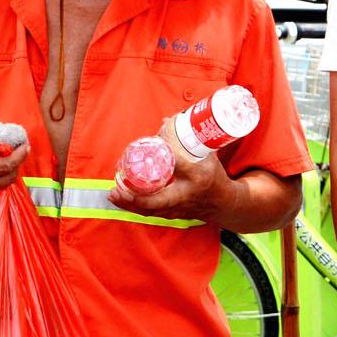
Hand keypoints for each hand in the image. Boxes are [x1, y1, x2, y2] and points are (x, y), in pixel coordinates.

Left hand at [106, 115, 241, 223]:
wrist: (223, 203)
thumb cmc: (213, 176)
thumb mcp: (206, 155)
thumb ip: (187, 138)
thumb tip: (165, 122)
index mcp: (198, 177)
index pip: (179, 165)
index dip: (165, 154)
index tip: (154, 143)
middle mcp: (186, 196)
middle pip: (157, 200)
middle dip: (135, 197)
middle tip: (117, 188)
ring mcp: (178, 208)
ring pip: (150, 210)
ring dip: (129, 203)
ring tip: (113, 193)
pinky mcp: (171, 214)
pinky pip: (150, 212)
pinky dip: (134, 206)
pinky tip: (120, 199)